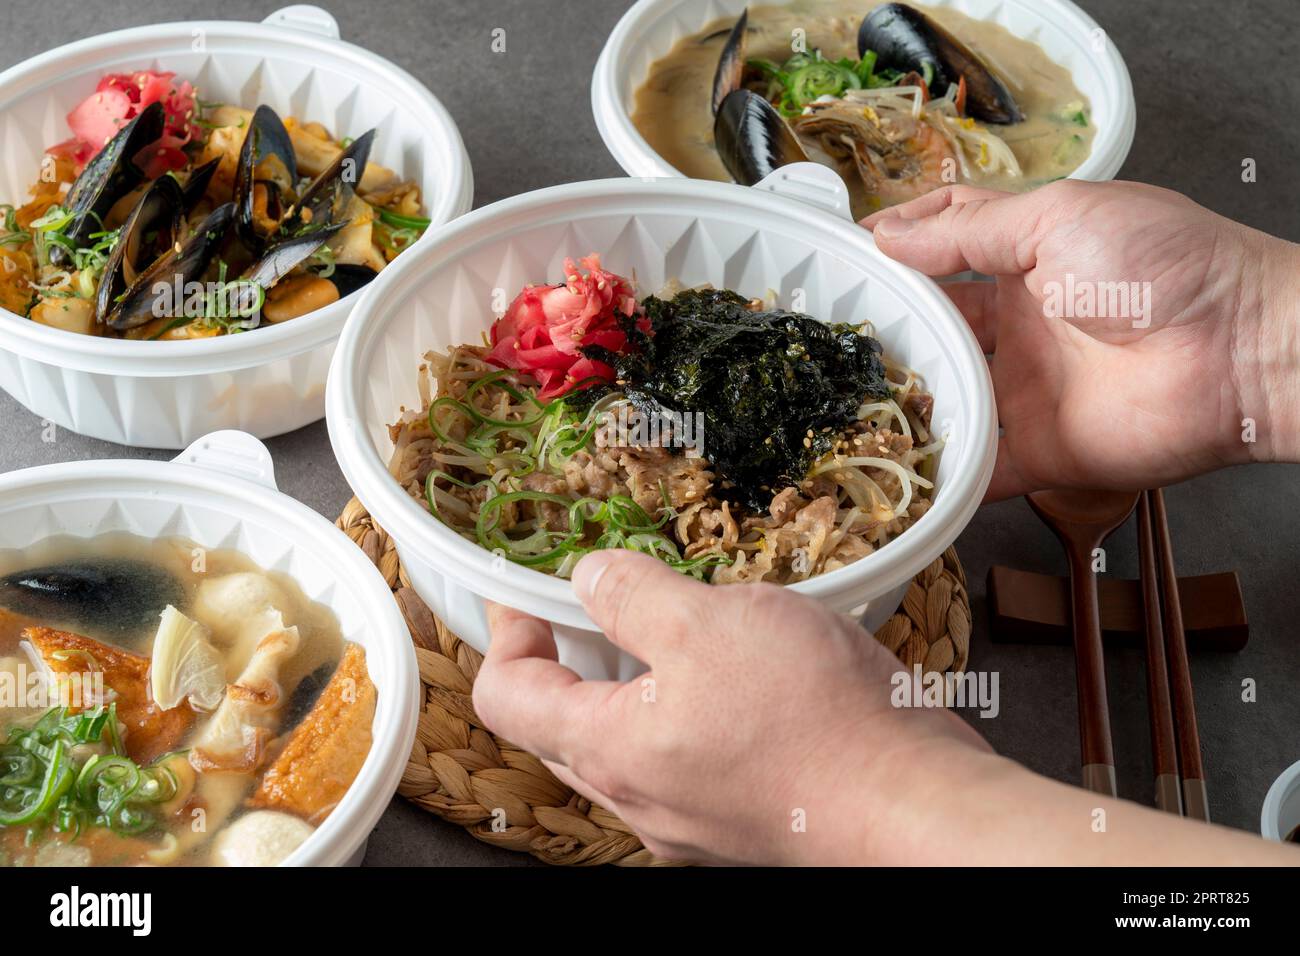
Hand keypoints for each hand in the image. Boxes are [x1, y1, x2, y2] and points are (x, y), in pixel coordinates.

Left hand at [472, 549, 987, 864]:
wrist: (912, 804)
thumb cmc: (813, 719)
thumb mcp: (709, 623)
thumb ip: (633, 596)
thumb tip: (590, 578)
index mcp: (611, 751)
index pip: (509, 697)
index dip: (506, 633)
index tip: (523, 591)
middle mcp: (641, 797)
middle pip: (562, 724)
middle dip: (566, 656)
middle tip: (592, 600)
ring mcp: (690, 815)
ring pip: (629, 743)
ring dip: (632, 680)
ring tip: (677, 621)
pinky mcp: (738, 814)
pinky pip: (686, 757)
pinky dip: (686, 708)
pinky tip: (736, 667)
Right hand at [864, 181, 1299, 498]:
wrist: (1237, 349)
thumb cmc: (1162, 264)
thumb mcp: (1057, 218)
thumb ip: (968, 232)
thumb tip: (889, 235)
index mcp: (1028, 259)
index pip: (948, 247)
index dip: (900, 247)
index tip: (847, 254)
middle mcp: (1021, 326)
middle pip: (936, 329)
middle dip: (888, 330)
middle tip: (829, 336)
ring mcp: (1028, 390)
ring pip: (948, 399)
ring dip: (903, 401)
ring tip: (841, 400)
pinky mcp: (1040, 451)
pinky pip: (980, 471)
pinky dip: (942, 478)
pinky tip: (894, 470)